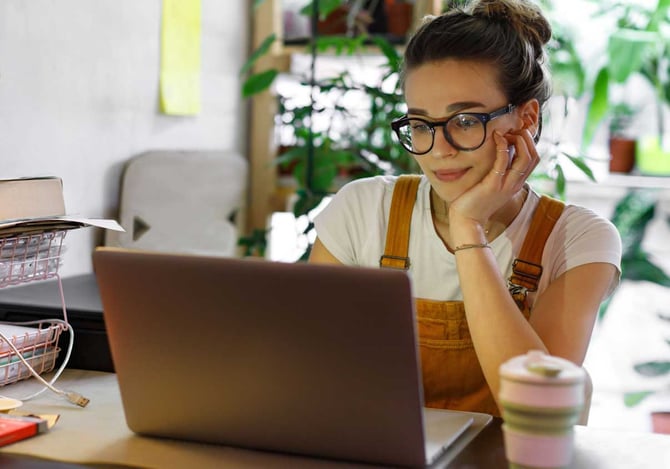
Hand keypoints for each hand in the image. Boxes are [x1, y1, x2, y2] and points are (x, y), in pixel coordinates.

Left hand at [448, 119, 538, 237]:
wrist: (467, 220)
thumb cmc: (475, 201)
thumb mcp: (492, 185)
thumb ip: (499, 172)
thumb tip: (499, 153)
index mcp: (516, 183)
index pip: (534, 159)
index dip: (529, 143)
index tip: (515, 134)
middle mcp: (515, 184)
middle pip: (534, 156)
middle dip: (526, 138)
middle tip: (512, 130)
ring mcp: (506, 185)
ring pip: (525, 158)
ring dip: (518, 140)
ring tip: (506, 132)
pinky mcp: (493, 184)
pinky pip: (503, 161)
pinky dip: (503, 146)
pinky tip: (497, 137)